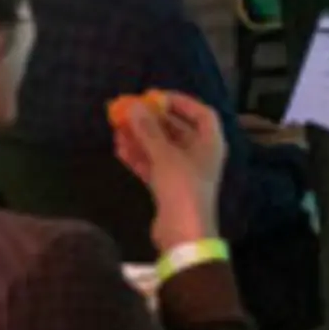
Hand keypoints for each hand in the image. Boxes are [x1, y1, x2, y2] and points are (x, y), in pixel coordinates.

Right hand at [109, 90, 226, 248]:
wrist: (183, 233)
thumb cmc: (183, 187)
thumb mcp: (165, 155)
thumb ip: (149, 130)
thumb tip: (133, 107)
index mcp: (211, 143)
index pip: (201, 113)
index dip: (180, 102)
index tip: (156, 96)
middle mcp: (200, 155)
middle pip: (177, 130)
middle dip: (153, 121)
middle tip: (129, 111)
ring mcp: (185, 173)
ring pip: (161, 149)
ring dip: (141, 138)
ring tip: (117, 129)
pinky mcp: (170, 188)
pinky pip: (153, 166)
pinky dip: (139, 157)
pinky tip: (120, 149)